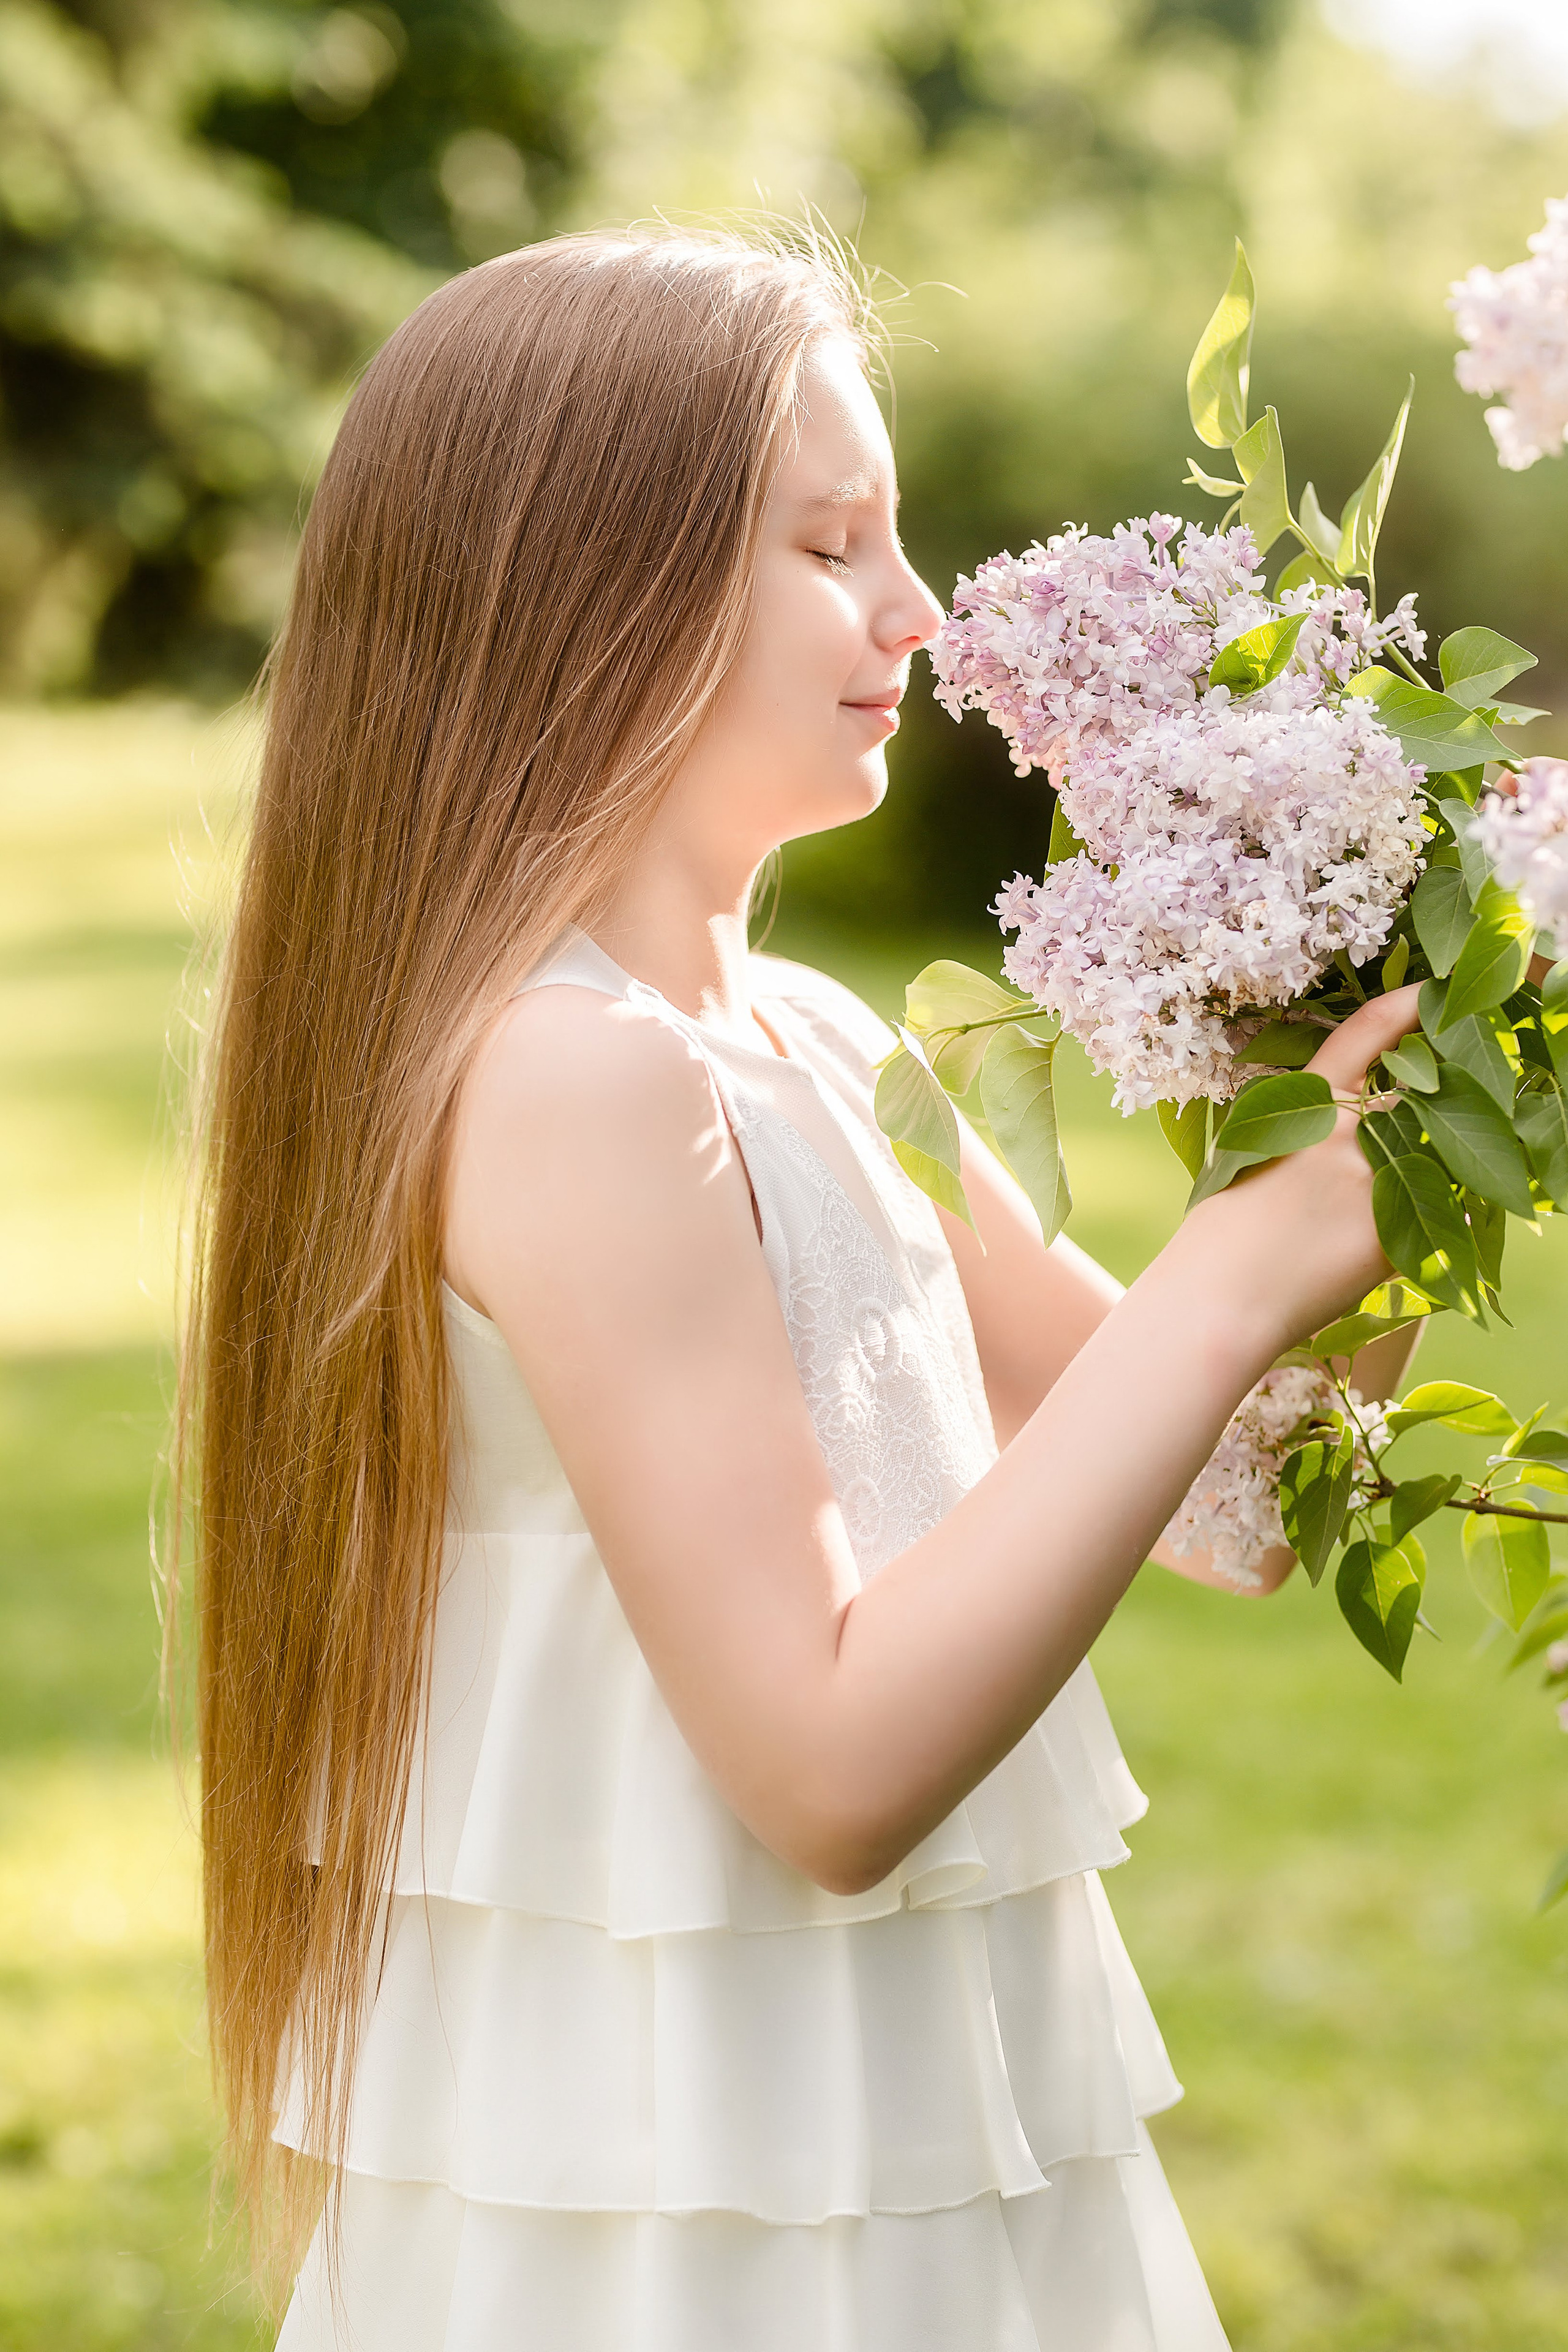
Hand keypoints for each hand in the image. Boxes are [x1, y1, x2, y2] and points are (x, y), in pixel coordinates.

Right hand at [1181, 983, 1424, 1351]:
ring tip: (1339, 1230)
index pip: (1365, 1035)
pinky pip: (1426, 1225)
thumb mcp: (1252, 1154)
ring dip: (1406, 1189)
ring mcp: (1378, 1182)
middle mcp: (1347, 1132)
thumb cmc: (1223, 1233)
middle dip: (1416, 1122)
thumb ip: (1309, 1131)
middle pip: (1415, 1107)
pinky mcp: (1398, 1233)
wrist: (1220, 1300)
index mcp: (1303, 1106)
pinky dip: (1401, 1241)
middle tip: (1373, 1164)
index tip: (1430, 992)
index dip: (1404, 1006)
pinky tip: (1349, 1263)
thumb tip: (1362, 1129)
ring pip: (1426, 1169)